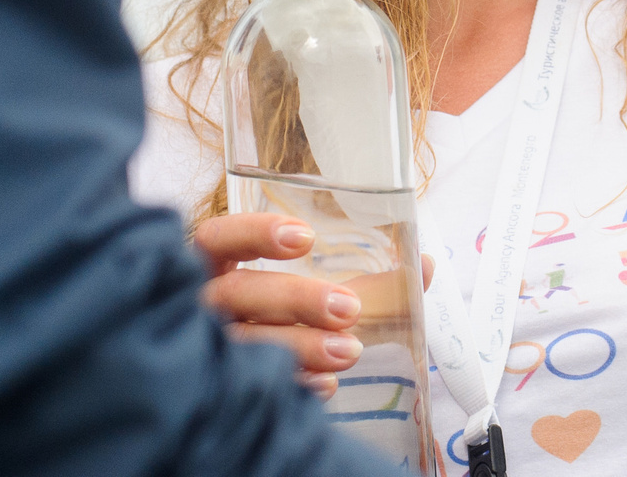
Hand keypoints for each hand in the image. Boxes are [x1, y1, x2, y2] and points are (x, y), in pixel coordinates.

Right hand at [191, 213, 433, 396]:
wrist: (239, 393)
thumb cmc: (281, 329)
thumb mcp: (317, 300)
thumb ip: (367, 284)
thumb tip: (425, 264)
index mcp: (215, 271)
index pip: (217, 239)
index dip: (254, 233)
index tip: (304, 237)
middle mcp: (201, 308)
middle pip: (236, 293)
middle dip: (295, 298)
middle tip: (350, 308)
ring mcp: (202, 351)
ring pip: (241, 343)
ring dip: (299, 345)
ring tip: (349, 351)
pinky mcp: (213, 390)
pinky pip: (244, 388)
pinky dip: (290, 385)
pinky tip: (324, 386)